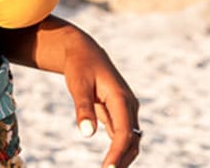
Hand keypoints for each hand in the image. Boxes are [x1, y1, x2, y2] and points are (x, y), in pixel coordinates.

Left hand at [62, 37, 140, 167]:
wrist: (85, 52)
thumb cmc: (80, 67)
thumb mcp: (78, 85)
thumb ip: (83, 108)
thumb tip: (87, 134)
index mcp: (121, 98)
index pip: (123, 133)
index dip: (117, 154)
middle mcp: (129, 105)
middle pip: (131, 140)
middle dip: (121, 160)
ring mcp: (127, 109)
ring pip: (130, 140)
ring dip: (122, 158)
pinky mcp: (121, 113)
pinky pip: (124, 136)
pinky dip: (119, 150)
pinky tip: (110, 163)